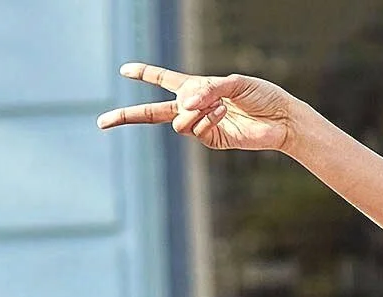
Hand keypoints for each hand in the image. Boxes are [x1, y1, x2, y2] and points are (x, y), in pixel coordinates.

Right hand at [98, 64, 299, 151]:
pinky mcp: (210, 140)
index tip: (124, 70)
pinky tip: (224, 113)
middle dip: (127, 116)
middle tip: (102, 122)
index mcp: (197, 87)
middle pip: (152, 112)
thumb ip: (208, 89)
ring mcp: (200, 126)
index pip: (164, 80)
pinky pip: (194, 130)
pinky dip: (206, 118)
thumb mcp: (235, 83)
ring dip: (194, 110)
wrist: (280, 119)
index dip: (145, 74)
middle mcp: (194, 107)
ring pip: (176, 122)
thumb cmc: (261, 95)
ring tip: (217, 105)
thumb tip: (185, 101)